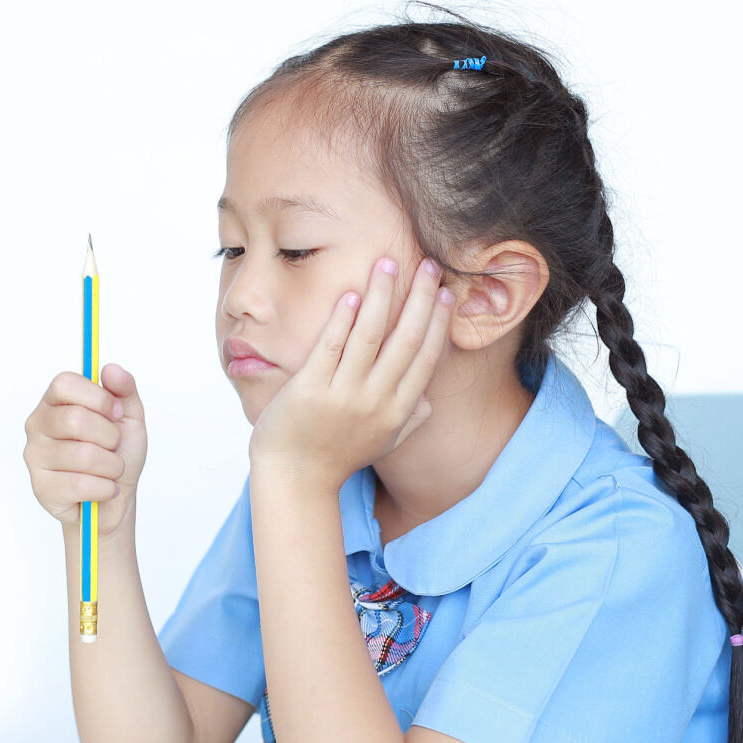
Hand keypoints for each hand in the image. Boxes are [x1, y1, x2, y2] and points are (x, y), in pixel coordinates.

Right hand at [22, 364, 148, 538]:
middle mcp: (37, 424)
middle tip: (113, 446)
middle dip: (109, 436)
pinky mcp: (40, 488)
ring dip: (111, 466)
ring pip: (83, 455)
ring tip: (111, 470)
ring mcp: (35, 456)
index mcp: (55, 401)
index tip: (115, 412)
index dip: (97, 397)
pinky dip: (105, 488)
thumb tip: (111, 369)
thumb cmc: (117, 454)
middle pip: (74, 419)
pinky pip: (80, 485)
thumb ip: (124, 390)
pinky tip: (104, 488)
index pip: (64, 383)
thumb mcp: (129, 418)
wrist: (115, 500)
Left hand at [248, 255, 454, 491]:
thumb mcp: (382, 443)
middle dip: (419, 299)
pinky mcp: (311, 389)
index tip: (446, 292)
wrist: (296, 480)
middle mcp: (376, 401)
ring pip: (369, 336)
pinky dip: (343, 319)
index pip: (426, 357)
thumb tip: (430, 401)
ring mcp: (344, 395)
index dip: (437, 322)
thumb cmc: (337, 458)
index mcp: (398, 411)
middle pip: (405, 340)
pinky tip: (351, 294)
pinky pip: (331, 346)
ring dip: (381, 296)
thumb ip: (409, 420)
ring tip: (387, 263)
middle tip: (428, 264)